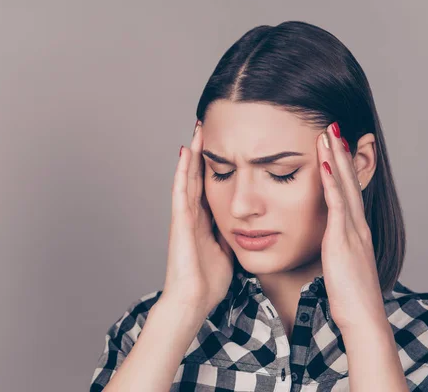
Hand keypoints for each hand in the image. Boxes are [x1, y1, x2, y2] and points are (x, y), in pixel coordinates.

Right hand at [161, 120, 234, 314]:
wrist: (193, 301)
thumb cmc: (208, 282)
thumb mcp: (227, 251)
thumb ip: (231, 234)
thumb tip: (246, 223)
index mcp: (205, 221)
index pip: (210, 185)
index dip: (216, 164)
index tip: (223, 144)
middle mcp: (194, 214)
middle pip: (198, 175)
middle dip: (203, 151)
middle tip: (207, 125)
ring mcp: (185, 217)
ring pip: (188, 177)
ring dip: (193, 153)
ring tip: (197, 129)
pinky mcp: (181, 223)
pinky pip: (181, 192)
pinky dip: (183, 171)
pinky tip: (186, 153)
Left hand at [316, 122, 385, 330]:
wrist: (363, 317)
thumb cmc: (351, 297)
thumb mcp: (343, 267)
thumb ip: (339, 251)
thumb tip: (331, 246)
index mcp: (356, 231)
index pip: (349, 191)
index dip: (342, 167)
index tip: (334, 146)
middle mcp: (357, 225)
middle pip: (349, 181)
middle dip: (340, 152)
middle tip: (333, 126)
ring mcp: (352, 230)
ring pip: (344, 186)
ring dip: (335, 157)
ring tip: (328, 132)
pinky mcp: (343, 239)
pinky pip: (336, 204)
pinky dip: (330, 181)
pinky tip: (322, 162)